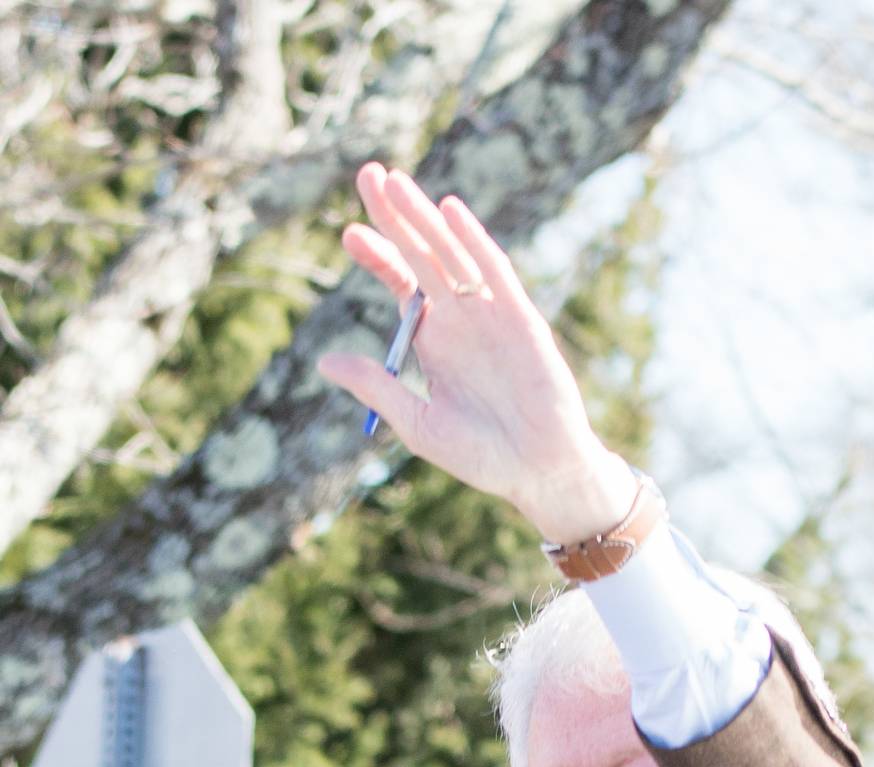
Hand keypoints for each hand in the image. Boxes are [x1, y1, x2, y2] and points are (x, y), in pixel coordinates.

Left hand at [319, 164, 635, 542]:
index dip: (377, 255)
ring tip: (395, 183)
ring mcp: (490, 316)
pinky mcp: (520, 321)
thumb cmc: (482, 455)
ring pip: (451, 255)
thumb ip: (376, 387)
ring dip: (424, 219)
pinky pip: (494, 273)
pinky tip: (449, 213)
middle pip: (421, 256)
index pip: (401, 284)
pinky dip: (472, 242)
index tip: (348, 235)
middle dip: (394, 217)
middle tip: (367, 174)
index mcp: (434, 340)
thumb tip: (323, 361)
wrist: (538, 471)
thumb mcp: (418, 423)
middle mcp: (459, 319)